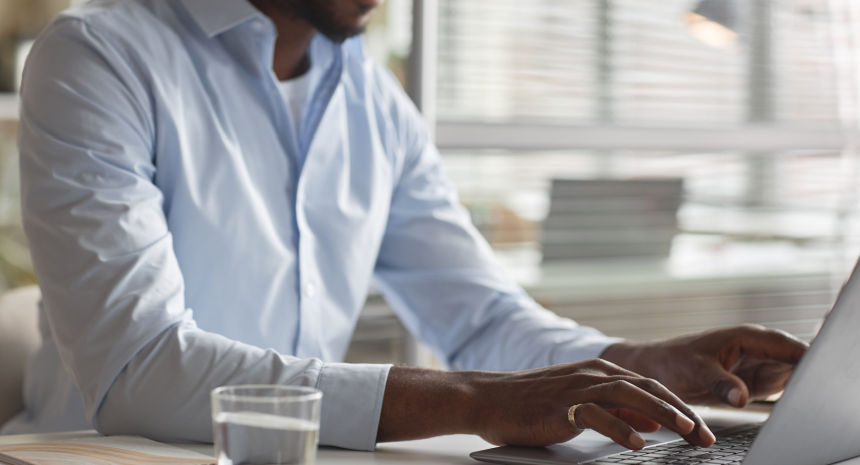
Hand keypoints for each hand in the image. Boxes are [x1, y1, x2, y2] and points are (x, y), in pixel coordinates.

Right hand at [377, 361, 715, 449]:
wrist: (488, 397)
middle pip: (649, 388)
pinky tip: (637, 442)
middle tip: (707, 435)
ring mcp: (578, 388)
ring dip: (662, 414)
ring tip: (686, 432)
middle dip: (683, 412)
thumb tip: (652, 423)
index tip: (704, 427)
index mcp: (600, 372)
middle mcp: (594, 374)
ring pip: (630, 396)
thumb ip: (616, 411)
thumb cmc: (532, 404)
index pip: (651, 385)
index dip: (681, 405)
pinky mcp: (561, 405)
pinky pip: (596, 415)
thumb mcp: (580, 405)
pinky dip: (620, 428)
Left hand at [601, 325, 808, 407]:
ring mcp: (759, 365)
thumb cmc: (672, 360)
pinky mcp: (756, 382)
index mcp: (748, 337)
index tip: (821, 374)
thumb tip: (742, 397)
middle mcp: (759, 349)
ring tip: (805, 405)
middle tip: (817, 395)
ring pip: (792, 376)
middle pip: (797, 360)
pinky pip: (781, 390)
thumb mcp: (694, 370)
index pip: (788, 346)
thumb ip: (719, 382)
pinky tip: (794, 410)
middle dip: (810, 374)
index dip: (809, 358)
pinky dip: (790, 398)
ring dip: (802, 388)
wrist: (657, 369)